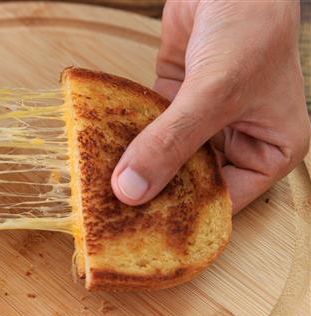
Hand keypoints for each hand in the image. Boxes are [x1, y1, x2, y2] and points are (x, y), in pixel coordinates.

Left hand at [111, 1, 309, 212]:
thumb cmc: (249, 30)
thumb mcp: (215, 93)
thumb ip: (172, 142)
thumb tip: (131, 190)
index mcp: (270, 150)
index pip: (228, 200)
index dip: (187, 216)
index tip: (143, 232)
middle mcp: (237, 140)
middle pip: (192, 181)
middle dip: (156, 193)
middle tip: (113, 215)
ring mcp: (203, 121)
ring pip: (167, 155)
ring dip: (137, 167)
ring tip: (100, 191)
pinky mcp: (175, 100)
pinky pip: (149, 128)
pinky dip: (128, 137)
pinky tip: (101, 154)